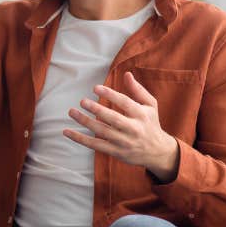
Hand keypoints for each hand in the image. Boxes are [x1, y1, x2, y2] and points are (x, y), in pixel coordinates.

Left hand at [64, 71, 178, 181]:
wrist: (158, 152)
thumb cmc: (150, 124)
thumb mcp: (150, 105)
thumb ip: (137, 90)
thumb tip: (126, 74)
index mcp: (141, 115)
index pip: (125, 103)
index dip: (110, 95)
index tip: (96, 88)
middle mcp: (133, 129)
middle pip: (113, 119)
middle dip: (97, 110)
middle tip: (82, 101)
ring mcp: (124, 142)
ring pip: (102, 132)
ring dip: (85, 122)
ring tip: (72, 112)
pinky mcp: (115, 152)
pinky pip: (95, 145)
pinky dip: (80, 139)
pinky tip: (67, 131)